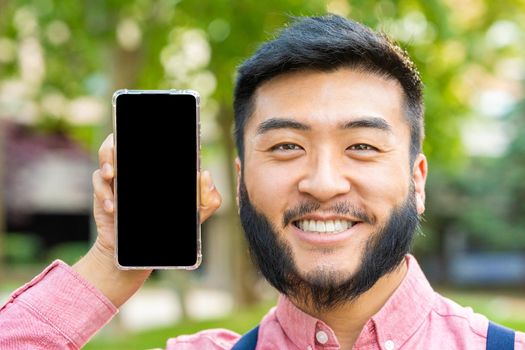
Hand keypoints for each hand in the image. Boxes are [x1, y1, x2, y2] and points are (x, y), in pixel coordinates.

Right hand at [74, 133, 221, 306]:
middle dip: (117, 143)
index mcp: (156, 166)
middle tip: (123, 156)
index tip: (147, 131)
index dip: (145, 131)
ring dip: (106, 162)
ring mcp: (119, 177)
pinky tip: (112, 206)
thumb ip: (208, 197)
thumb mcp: (195, 213)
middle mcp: (136, 166)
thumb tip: (204, 174)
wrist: (144, 248)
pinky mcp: (104, 191)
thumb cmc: (171, 225)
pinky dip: (103, 192)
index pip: (150, 141)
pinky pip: (98, 183)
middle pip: (122, 141)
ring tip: (112, 175)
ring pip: (106, 156)